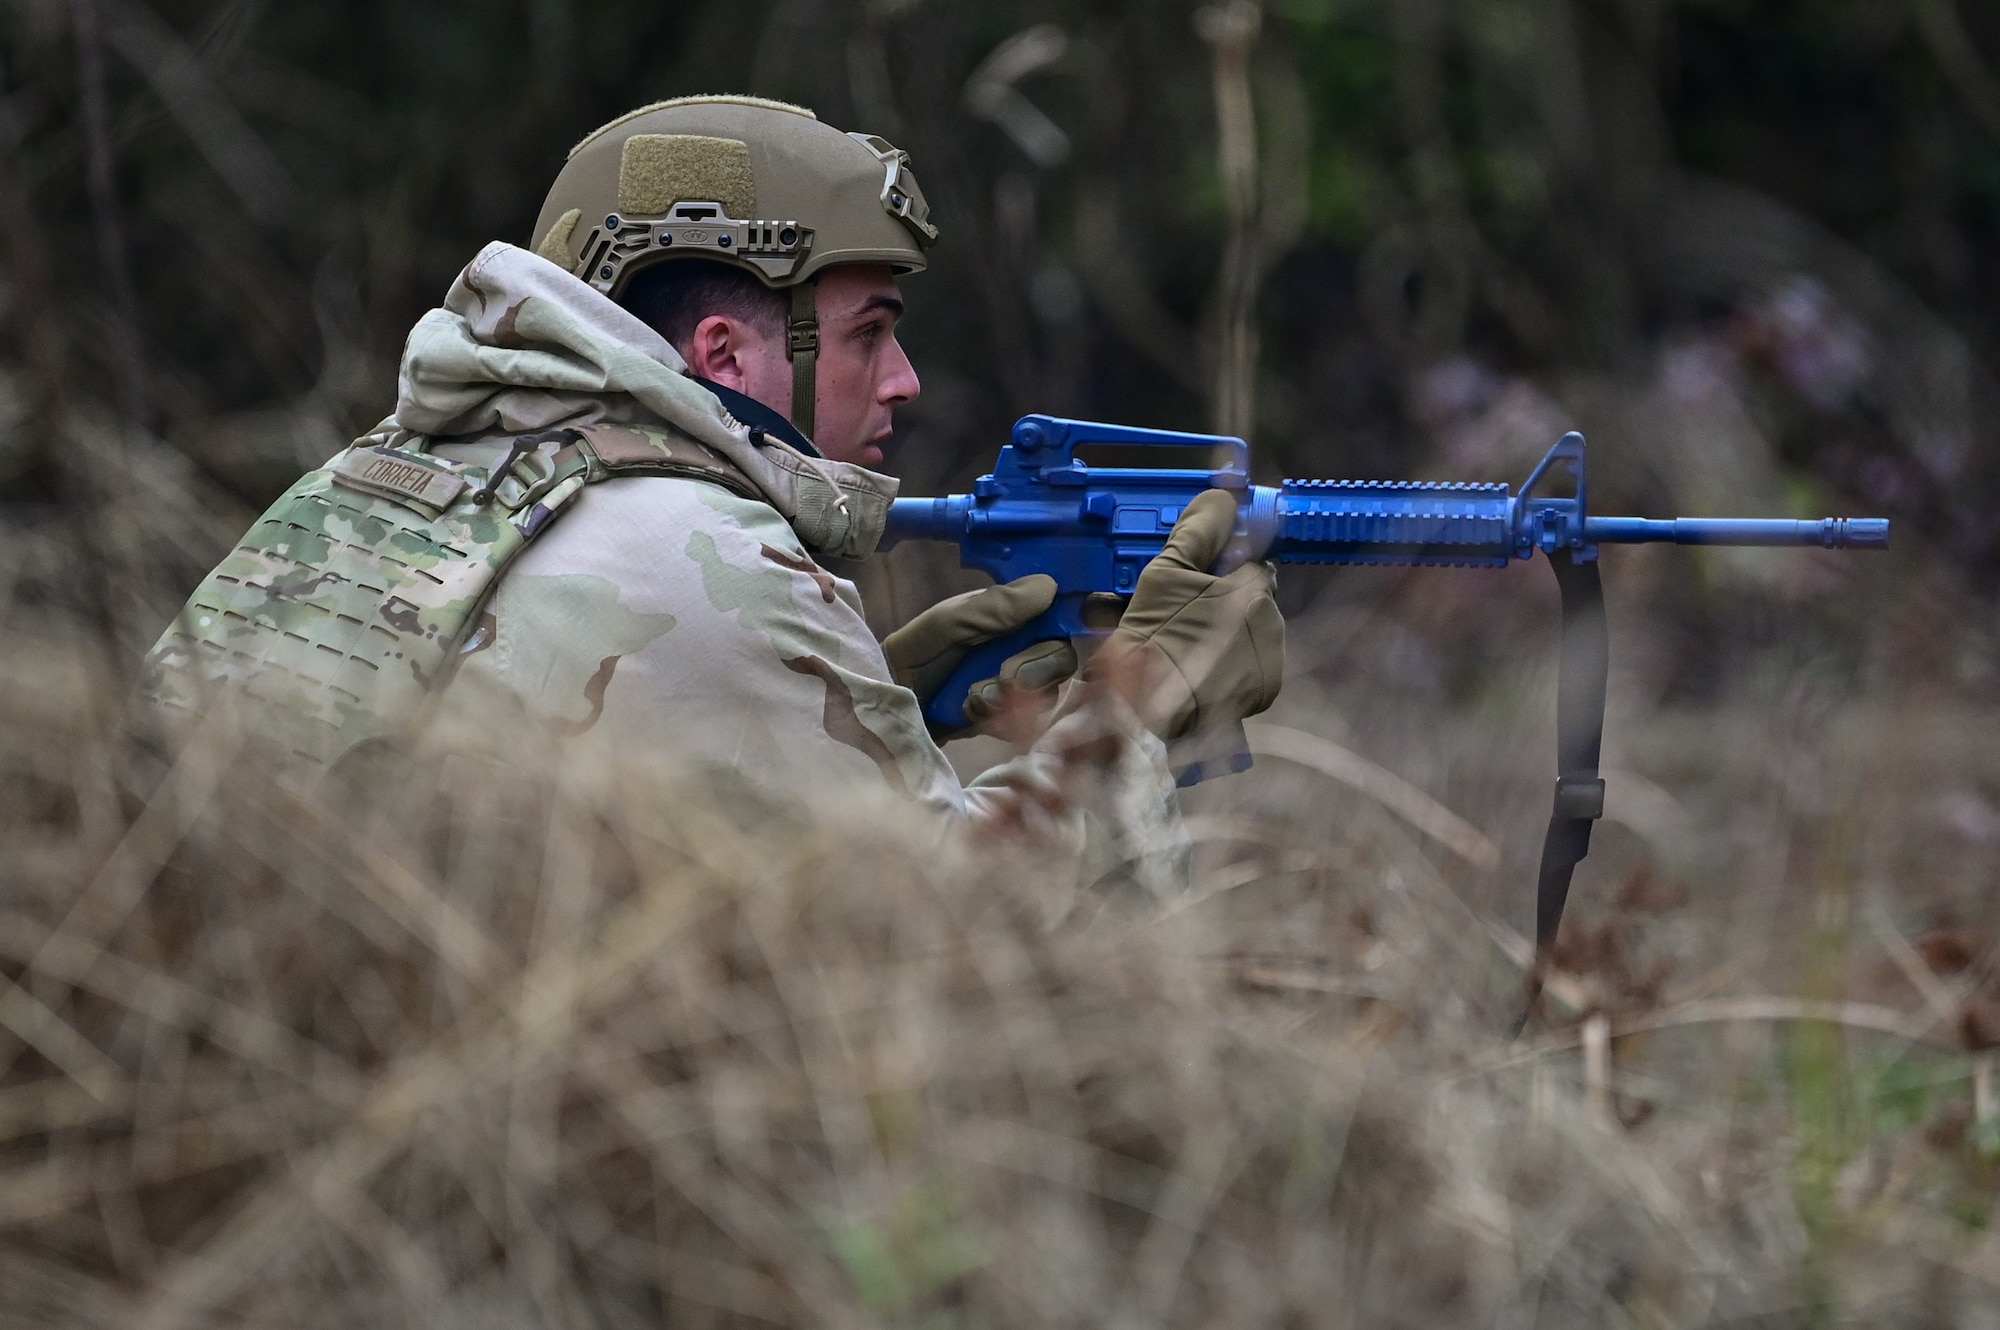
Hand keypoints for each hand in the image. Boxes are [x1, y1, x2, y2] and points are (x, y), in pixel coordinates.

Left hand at [881, 574, 1078, 741]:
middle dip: (1036, 664)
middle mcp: (1022, 649)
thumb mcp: (948, 623)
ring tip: (975, 695)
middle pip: (1063, 654)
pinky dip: (998, 716)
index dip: (1077, 614)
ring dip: (1010, 692)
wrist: (886, 704)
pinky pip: (1026, 721)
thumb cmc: (913, 654)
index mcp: (1012, 617)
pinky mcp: (1009, 722)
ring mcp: (1018, 688)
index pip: (1060, 612)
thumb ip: (995, 607)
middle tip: (1005, 673)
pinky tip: (971, 711)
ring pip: (1048, 690)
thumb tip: (1049, 586)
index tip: (1084, 617)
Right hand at [1083, 489, 1283, 738]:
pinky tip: (1202, 667)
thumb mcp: (1165, 573)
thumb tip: (1221, 497)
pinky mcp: (1265, 691)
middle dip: (1226, 602)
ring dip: (1230, 632)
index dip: (1224, 568)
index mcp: (1254, 589)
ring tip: (1190, 644)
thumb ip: (1198, 531)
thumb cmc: (1155, 635)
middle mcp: (1273, 622)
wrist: (1147, 708)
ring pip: (1254, 631)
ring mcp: (1271, 660)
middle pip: (1253, 598)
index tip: (1197, 581)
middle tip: (1185, 616)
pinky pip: (1254, 665)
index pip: (1253, 563)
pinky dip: (1234, 664)